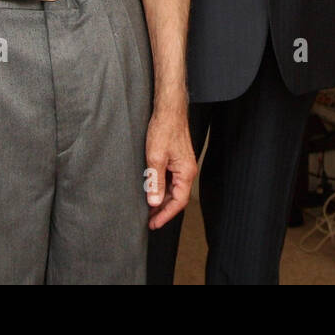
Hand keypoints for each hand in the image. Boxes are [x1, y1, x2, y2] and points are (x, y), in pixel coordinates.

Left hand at [144, 108, 196, 228]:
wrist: (169, 109)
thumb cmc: (164, 129)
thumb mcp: (155, 158)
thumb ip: (155, 182)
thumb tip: (153, 202)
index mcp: (186, 172)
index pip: (179, 202)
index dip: (165, 215)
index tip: (153, 224)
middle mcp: (187, 171)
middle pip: (176, 197)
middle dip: (162, 210)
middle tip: (147, 220)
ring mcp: (182, 165)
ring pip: (173, 189)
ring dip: (161, 200)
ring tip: (146, 209)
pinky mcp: (176, 160)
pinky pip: (170, 180)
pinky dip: (161, 188)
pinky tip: (150, 191)